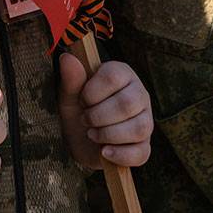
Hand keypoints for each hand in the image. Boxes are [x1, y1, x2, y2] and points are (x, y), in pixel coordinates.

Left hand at [57, 53, 153, 169]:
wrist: (80, 143)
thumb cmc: (78, 111)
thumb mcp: (70, 96)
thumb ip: (71, 79)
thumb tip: (67, 58)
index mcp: (123, 75)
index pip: (113, 77)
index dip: (92, 92)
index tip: (82, 101)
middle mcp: (139, 94)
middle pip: (128, 104)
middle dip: (98, 116)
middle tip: (85, 120)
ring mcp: (145, 121)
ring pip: (139, 128)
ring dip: (108, 135)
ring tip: (93, 134)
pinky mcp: (144, 146)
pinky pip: (140, 152)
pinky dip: (120, 155)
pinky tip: (104, 151)